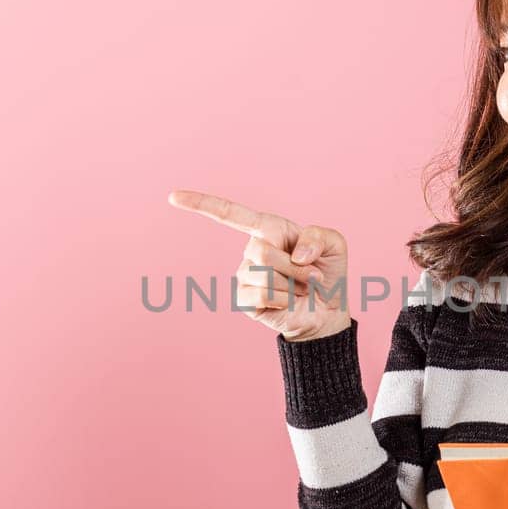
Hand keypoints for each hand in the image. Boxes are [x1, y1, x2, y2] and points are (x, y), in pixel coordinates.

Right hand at [167, 188, 351, 341]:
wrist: (327, 311)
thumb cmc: (327, 272)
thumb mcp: (334, 245)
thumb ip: (318, 237)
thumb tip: (296, 253)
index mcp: (268, 229)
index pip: (231, 214)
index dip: (202, 203)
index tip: (173, 197)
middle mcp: (252, 250)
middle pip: (264, 252)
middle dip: (296, 267)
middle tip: (312, 276)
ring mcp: (245, 276)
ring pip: (265, 275)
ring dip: (294, 284)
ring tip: (301, 289)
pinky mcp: (246, 300)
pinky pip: (262, 294)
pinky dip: (284, 298)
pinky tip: (288, 301)